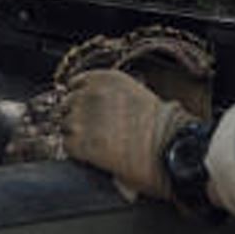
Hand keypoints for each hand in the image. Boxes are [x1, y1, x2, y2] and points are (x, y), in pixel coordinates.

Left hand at [62, 69, 193, 199]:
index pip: (75, 84)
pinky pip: (67, 145)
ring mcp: (83, 117)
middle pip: (66, 105)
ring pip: (64, 125)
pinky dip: (77, 152)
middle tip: (95, 133)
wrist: (170, 148)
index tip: (89, 112)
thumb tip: (97, 109)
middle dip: (77, 117)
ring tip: (96, 145)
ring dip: (76, 135)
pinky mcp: (80, 142)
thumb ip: (112, 97)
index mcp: (106, 78)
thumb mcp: (137, 95)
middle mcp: (91, 93)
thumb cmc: (162, 126)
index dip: (80, 100)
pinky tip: (95, 155)